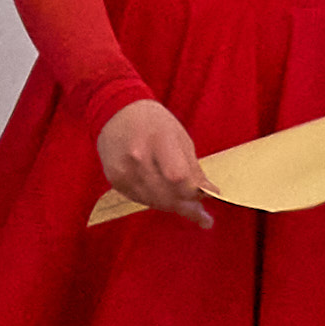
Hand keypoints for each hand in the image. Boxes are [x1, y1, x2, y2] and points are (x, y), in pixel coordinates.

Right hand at [96, 98, 214, 228]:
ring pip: (154, 201)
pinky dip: (155, 200)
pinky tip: (162, 193)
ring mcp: (123, 170)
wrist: (116, 112)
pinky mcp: (115, 179)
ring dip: (171, 205)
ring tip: (184, 204)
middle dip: (186, 205)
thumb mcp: (180, 137)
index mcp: (158, 140)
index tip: (204, 196)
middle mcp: (137, 157)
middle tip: (200, 213)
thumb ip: (193, 168)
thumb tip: (209, 193)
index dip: (193, 192)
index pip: (178, 178)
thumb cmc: (153, 122)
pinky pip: (140, 199)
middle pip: (166, 194)